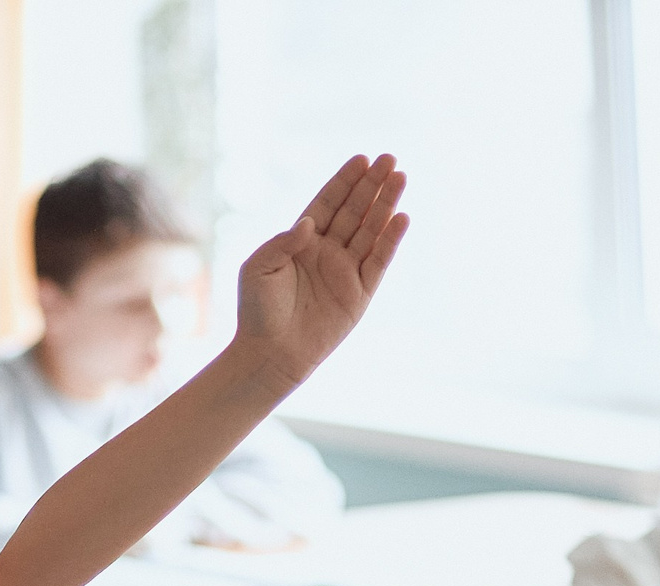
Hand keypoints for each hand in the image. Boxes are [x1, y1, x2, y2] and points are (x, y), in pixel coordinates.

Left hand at [233, 153, 408, 389]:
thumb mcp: (259, 268)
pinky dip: (391, 240)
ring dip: (386, 204)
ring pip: (371, 230)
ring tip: (401, 177)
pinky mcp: (360, 294)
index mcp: (302, 242)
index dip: (345, 181)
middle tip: (389, 159)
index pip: (328, 203)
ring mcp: (345, 272)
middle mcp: (327, 252)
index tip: (361, 158)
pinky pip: (379, 262)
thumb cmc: (257, 311)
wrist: (269, 353)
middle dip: (372, 184)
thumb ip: (283, 242)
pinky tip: (402, 217)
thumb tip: (309, 223)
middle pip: (355, 211)